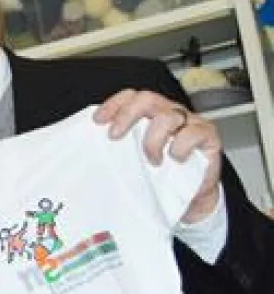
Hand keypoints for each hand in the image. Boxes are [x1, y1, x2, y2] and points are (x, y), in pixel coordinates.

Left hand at [95, 89, 222, 222]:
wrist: (190, 196)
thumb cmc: (160, 175)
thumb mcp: (134, 160)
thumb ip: (118, 149)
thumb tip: (85, 153)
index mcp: (149, 114)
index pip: (130, 97)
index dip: (113, 104)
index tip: (98, 120)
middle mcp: (168, 113)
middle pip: (147, 99)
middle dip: (127, 115)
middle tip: (115, 136)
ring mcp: (189, 122)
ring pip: (168, 116)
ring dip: (153, 139)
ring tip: (151, 159)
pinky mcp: (207, 135)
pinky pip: (193, 132)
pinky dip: (180, 146)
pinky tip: (175, 159)